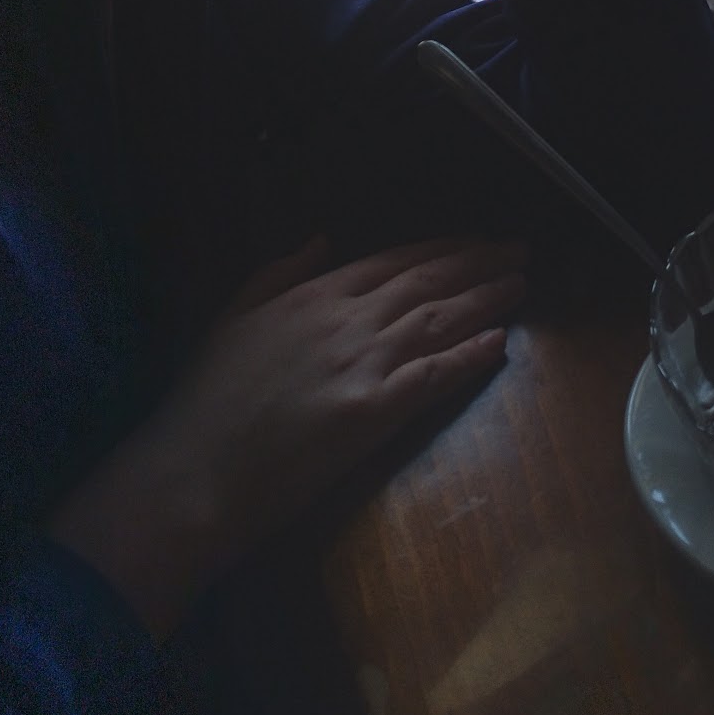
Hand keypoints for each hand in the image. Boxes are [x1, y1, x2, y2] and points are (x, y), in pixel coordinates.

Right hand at [47, 235, 528, 638]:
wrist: (192, 475)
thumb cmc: (206, 404)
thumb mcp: (231, 319)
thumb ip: (279, 273)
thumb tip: (323, 238)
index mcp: (313, 296)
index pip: (393, 261)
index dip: (442, 248)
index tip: (476, 242)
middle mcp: (346, 321)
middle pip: (428, 281)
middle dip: (479, 262)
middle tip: (518, 251)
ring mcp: (363, 364)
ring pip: (440, 320)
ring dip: (487, 298)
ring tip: (521, 283)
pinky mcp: (374, 412)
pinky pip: (434, 375)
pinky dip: (470, 354)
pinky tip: (499, 340)